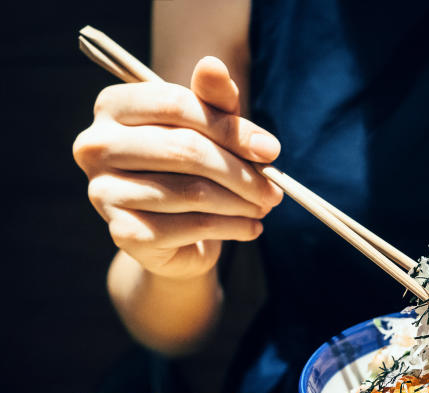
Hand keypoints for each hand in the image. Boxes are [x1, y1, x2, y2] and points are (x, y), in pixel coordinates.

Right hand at [72, 56, 283, 279]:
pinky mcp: (123, 232)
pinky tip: (250, 227)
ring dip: (241, 202)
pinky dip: (231, 227)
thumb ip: (214, 99)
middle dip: (241, 171)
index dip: (230, 128)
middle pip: (185, 150)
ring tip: (264, 205)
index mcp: (113, 106)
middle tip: (275, 188)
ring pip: (192, 192)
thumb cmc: (192, 168)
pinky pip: (190, 226)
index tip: (270, 150)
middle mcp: (96, 145)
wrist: (174, 235)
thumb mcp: (209, 128)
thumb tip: (214, 65)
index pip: (175, 104)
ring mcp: (103, 191)